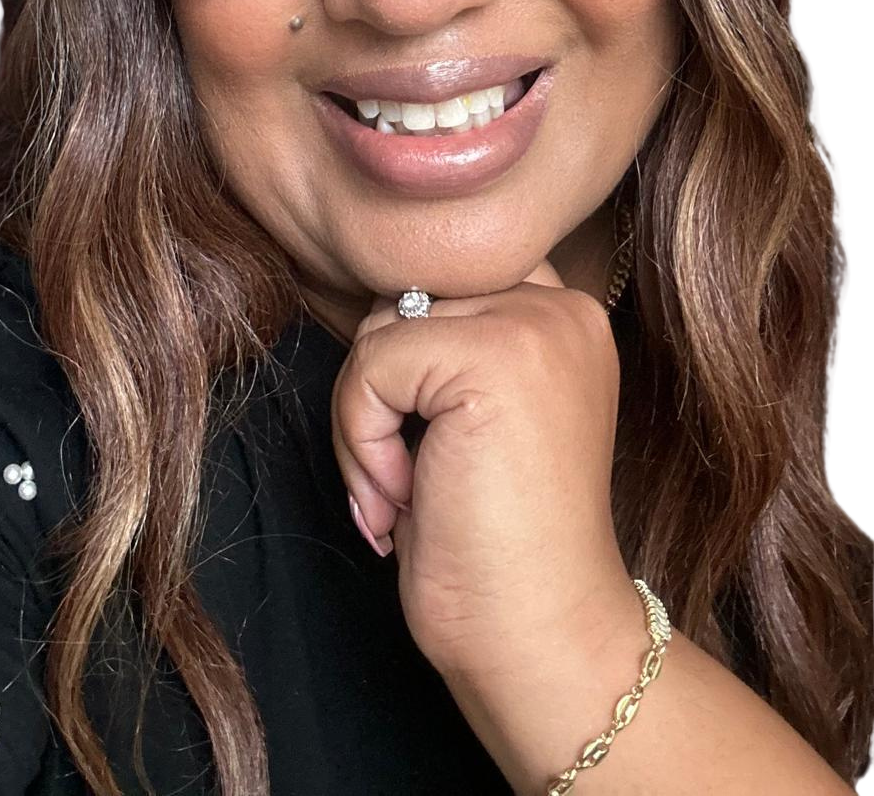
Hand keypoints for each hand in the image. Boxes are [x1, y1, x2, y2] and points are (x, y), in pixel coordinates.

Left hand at [330, 261, 634, 682]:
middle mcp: (563, 308)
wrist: (538, 638)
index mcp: (565, 315)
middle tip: (410, 480)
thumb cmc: (494, 543)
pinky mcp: (493, 359)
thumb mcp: (475, 412)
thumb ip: (449, 340)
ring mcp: (534, 327)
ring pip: (379, 333)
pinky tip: (408, 497)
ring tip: (409, 491)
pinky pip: (371, 368)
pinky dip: (361, 440)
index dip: (409, 369)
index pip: (435, 288)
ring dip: (364, 421)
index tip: (431, 447)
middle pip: (401, 305)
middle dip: (380, 394)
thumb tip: (378, 299)